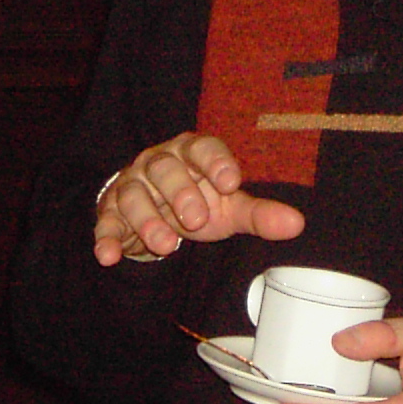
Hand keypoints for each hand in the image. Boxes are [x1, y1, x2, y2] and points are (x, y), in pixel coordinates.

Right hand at [91, 132, 305, 265]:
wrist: (154, 214)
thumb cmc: (198, 202)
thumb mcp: (228, 208)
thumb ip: (259, 214)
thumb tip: (297, 224)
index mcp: (191, 154)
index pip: (202, 147)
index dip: (216, 162)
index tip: (231, 182)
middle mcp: (158, 163)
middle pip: (164, 168)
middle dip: (180, 192)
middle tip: (197, 220)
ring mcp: (132, 186)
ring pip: (133, 194)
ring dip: (147, 219)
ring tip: (166, 245)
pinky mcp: (111, 212)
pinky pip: (106, 222)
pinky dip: (105, 238)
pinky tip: (108, 255)